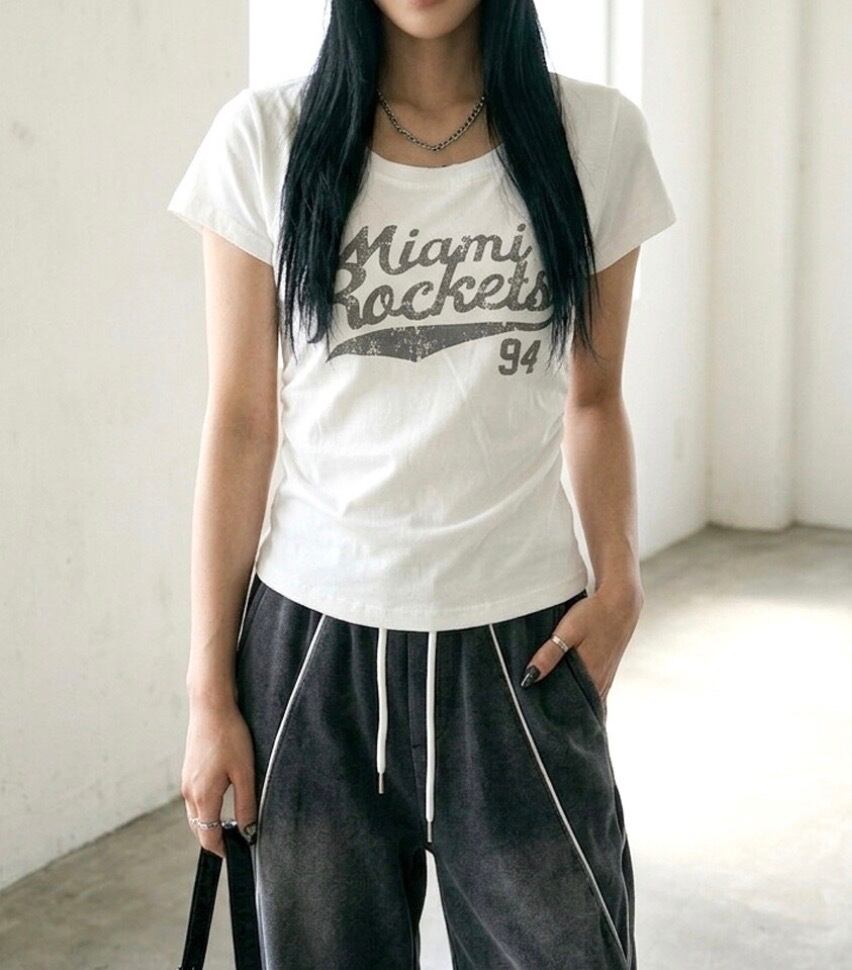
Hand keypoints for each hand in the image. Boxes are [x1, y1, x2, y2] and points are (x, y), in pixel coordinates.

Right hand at [180, 698, 256, 856]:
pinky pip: (194, 799)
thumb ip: (246, 805)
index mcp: (203, 797)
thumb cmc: (230, 736)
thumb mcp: (245, 772)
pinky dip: (205, 807)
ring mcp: (186, 781)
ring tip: (231, 822)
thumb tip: (248, 831)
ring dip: (209, 822)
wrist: (211, 706)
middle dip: (215, 838)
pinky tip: (222, 797)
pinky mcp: (188, 771)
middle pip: (199, 829)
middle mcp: (189, 793)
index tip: (238, 852)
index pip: (208, 838)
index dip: (222, 850)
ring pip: (195, 814)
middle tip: (237, 839)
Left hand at [520, 583, 642, 704]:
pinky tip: (569, 689)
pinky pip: (593, 690)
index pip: (570, 708)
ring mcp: (606, 678)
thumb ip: (549, 654)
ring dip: (571, 702)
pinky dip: (581, 693)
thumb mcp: (568, 631)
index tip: (538, 716)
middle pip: (578, 706)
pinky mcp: (608, 670)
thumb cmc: (594, 614)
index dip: (554, 714)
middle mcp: (601, 682)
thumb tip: (529, 678)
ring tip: (550, 704)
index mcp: (591, 676)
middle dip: (561, 711)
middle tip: (540, 713)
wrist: (621, 601)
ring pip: (586, 698)